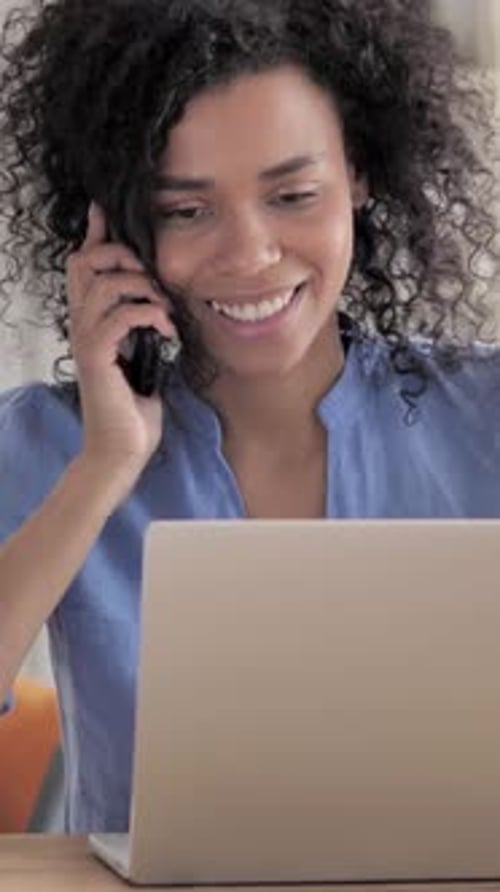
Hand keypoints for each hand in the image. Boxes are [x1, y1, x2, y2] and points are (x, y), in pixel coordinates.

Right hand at [66, 202, 177, 477]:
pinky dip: (147, 314)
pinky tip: (164, 328)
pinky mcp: (96, 357)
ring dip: (141, 286)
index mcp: (91, 322)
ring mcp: (85, 340)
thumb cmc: (133, 409)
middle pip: (84, 262)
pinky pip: (117, 316)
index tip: (104, 212)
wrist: (122, 450)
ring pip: (103, 284)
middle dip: (120, 255)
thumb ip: (142, 330)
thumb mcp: (143, 358)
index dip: (93, 236)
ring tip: (162, 307)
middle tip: (151, 276)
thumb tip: (161, 307)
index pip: (81, 265)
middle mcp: (81, 325)